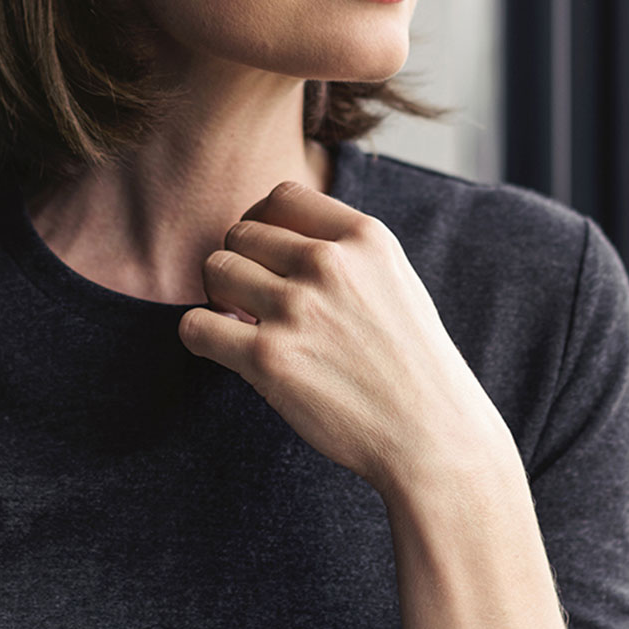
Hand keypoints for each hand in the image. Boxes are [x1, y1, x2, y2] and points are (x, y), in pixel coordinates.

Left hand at [177, 181, 512, 493]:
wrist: (432, 434)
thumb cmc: (413, 363)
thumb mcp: (395, 280)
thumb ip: (345, 250)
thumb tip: (275, 237)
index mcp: (364, 237)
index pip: (282, 194)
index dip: (262, 221)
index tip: (265, 254)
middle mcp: (329, 263)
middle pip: (241, 232)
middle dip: (240, 263)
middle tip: (253, 299)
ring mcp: (297, 309)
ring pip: (216, 270)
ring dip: (219, 296)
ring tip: (243, 322)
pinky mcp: (269, 358)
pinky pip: (196, 325)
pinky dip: (201, 335)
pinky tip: (227, 348)